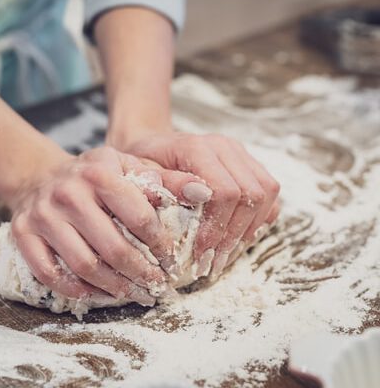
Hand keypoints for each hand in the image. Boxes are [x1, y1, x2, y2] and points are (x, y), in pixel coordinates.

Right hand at [5, 147, 195, 303]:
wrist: (41, 176)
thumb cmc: (94, 176)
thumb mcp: (129, 167)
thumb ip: (166, 180)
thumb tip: (204, 192)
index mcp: (99, 171)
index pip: (139, 216)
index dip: (161, 244)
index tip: (172, 260)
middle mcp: (68, 192)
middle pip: (113, 247)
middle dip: (141, 274)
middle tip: (157, 286)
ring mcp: (43, 214)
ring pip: (84, 265)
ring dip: (114, 288)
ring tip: (134, 294)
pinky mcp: (24, 234)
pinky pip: (51, 274)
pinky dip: (77, 290)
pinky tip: (97, 294)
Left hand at [113, 132, 279, 277]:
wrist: (151, 146)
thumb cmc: (142, 165)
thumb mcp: (141, 176)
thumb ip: (167, 184)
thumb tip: (198, 195)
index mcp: (197, 147)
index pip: (225, 191)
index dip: (217, 228)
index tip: (200, 254)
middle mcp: (225, 147)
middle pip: (251, 194)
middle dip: (234, 235)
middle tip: (213, 264)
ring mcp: (240, 153)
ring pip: (267, 193)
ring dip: (249, 230)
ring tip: (225, 257)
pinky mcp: (249, 164)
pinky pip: (269, 194)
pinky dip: (258, 220)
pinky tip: (236, 240)